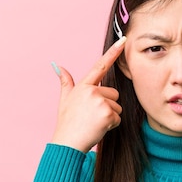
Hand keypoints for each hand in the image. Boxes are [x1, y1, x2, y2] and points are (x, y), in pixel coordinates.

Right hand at [50, 37, 125, 152]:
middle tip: (92, 116)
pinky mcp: (107, 114)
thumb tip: (58, 66)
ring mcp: (100, 102)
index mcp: (83, 86)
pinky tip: (99, 128)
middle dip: (107, 105)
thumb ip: (65, 82)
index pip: (100, 65)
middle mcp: (92, 91)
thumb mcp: (64, 99)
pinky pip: (118, 118)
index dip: (113, 52)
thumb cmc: (67, 122)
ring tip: (94, 122)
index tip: (124, 40)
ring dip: (110, 116)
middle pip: (113, 94)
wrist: (68, 141)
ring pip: (117, 106)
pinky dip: (111, 125)